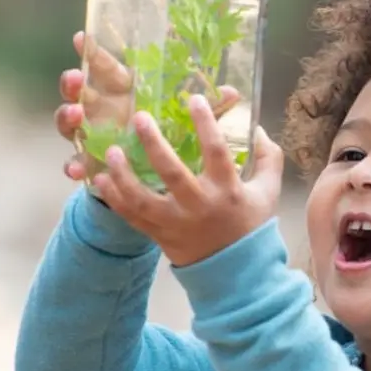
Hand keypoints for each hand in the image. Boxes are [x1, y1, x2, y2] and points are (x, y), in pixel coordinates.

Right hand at [55, 31, 242, 181]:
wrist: (156, 180)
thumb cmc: (170, 136)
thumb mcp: (188, 119)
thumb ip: (207, 108)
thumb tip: (233, 93)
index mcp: (126, 91)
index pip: (106, 66)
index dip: (93, 51)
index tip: (83, 37)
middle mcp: (104, 109)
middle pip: (80, 90)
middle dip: (73, 83)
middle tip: (75, 77)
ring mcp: (93, 134)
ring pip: (70, 123)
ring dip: (67, 117)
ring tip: (76, 115)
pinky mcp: (91, 162)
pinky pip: (76, 162)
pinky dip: (74, 165)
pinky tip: (76, 170)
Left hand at [93, 95, 283, 266]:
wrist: (236, 272)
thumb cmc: (250, 225)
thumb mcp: (268, 191)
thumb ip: (269, 158)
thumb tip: (256, 127)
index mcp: (227, 190)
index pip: (216, 151)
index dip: (206, 123)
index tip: (194, 98)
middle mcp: (199, 206)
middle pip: (172, 173)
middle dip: (153, 144)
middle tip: (139, 118)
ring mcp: (176, 223)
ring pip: (143, 199)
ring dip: (123, 175)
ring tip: (112, 151)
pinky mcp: (160, 236)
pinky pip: (131, 217)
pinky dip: (114, 199)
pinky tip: (100, 180)